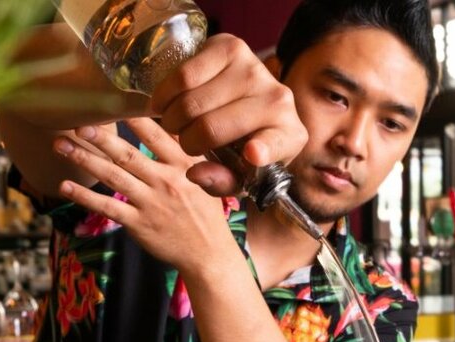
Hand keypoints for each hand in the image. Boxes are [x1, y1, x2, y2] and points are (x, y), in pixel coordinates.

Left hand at [54, 118, 237, 271]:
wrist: (209, 253)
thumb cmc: (206, 212)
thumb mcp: (209, 177)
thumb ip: (186, 151)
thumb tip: (171, 122)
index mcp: (184, 165)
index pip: (156, 135)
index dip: (133, 119)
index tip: (112, 103)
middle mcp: (166, 181)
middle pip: (128, 154)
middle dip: (100, 138)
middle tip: (78, 123)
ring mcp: (151, 203)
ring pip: (113, 176)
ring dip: (84, 160)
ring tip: (60, 145)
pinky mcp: (138, 224)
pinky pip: (108, 207)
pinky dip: (85, 196)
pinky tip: (66, 185)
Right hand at [151, 34, 307, 194]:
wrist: (243, 101)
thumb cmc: (242, 145)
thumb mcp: (236, 176)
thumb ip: (220, 183)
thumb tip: (196, 173)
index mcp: (289, 137)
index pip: (274, 143)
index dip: (261, 150)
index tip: (252, 153)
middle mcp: (279, 100)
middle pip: (210, 128)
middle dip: (186, 141)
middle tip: (186, 141)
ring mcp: (255, 70)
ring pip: (192, 102)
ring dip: (173, 119)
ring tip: (178, 122)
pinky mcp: (231, 46)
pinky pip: (184, 75)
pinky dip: (166, 94)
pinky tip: (168, 102)